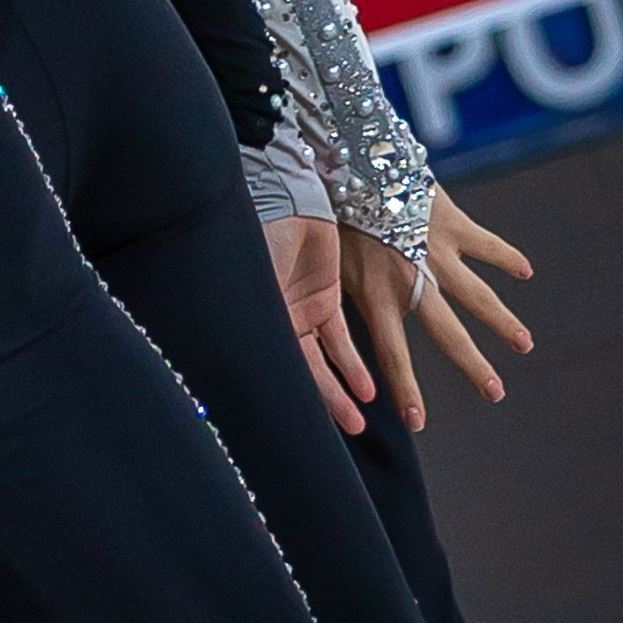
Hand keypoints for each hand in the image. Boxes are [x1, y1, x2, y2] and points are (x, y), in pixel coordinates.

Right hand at [265, 214, 374, 437]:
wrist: (285, 193)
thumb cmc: (259, 235)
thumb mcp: (259, 284)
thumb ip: (268, 321)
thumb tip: (268, 366)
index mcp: (256, 319)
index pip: (271, 370)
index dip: (286, 399)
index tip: (297, 426)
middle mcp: (276, 320)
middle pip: (300, 373)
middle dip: (323, 404)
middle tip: (346, 429)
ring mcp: (300, 310)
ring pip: (323, 362)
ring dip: (341, 390)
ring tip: (358, 418)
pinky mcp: (323, 297)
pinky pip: (339, 339)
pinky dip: (353, 364)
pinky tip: (366, 387)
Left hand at [341, 187, 534, 429]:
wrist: (351, 153)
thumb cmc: (329, 205)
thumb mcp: (329, 255)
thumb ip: (344, 287)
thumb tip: (335, 319)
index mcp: (375, 292)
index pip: (391, 353)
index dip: (405, 389)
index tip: (417, 422)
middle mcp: (412, 278)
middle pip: (448, 333)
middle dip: (472, 366)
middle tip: (495, 394)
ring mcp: (436, 251)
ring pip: (479, 296)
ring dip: (503, 322)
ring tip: (524, 344)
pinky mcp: (453, 223)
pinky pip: (487, 245)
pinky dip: (507, 258)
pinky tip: (526, 272)